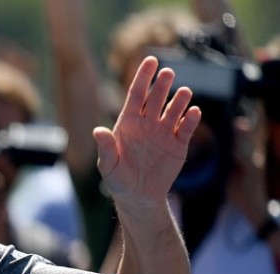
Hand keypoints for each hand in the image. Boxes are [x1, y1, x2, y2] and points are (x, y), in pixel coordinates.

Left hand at [94, 56, 201, 208]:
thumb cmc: (118, 179)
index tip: (150, 59)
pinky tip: (193, 112)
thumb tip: (97, 131)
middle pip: (156, 98)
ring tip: (184, 92)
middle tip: (168, 73)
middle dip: (162, 85)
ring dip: (179, 100)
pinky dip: (191, 119)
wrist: (138, 196)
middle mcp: (147, 123)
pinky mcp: (179, 143)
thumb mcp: (108, 165)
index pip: (136, 94)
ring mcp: (164, 131)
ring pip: (173, 109)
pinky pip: (186, 127)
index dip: (142, 77)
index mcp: (128, 123)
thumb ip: (105, 147)